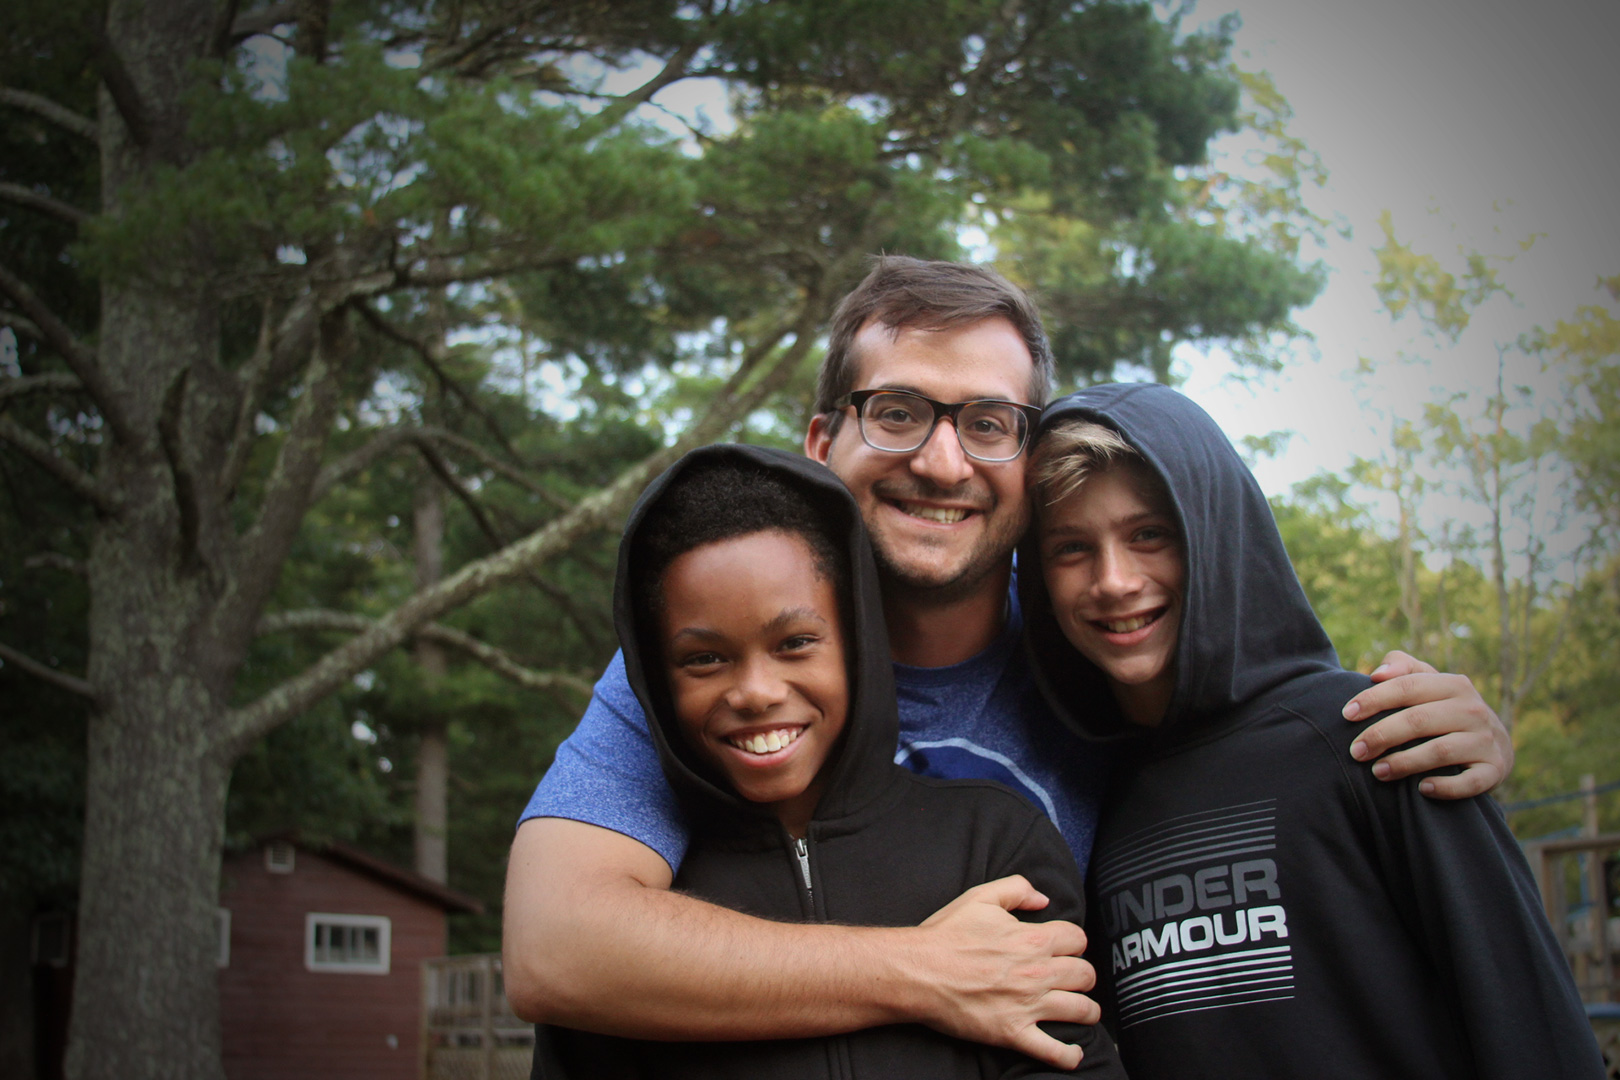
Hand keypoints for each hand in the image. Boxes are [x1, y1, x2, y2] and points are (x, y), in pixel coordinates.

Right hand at [913, 875, 1098, 1069]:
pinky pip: (1053, 1051)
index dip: (1074, 942)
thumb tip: (1043, 899)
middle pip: (1085, 974)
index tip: (1066, 948)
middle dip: (1085, 975)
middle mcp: (1037, 972)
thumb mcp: (980, 897)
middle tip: (1075, 979)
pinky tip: (1074, 1053)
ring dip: (1088, 1010)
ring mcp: (1028, 1005)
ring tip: (1084, 1011)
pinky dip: (1069, 1055)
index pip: (1077, 939)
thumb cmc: (945, 935)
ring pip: (1081, 1009)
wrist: (918, 971)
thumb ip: (1017, 889)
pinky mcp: (1014, 1033)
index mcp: (1032, 939)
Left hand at [1342, 650, 1512, 798]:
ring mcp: (1486, 740)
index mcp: (1453, 685)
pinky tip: (1422, 789)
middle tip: (1356, 752)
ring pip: (1440, 751)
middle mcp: (1472, 710)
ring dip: (1404, 763)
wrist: (1497, 743)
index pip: (1407, 687)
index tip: (1347, 714)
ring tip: (1377, 772)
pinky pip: (1470, 782)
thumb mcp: (1430, 682)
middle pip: (1419, 720)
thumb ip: (1403, 668)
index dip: (1374, 699)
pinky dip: (1446, 787)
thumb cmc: (1445, 709)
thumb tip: (1377, 674)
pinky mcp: (1495, 769)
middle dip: (1381, 735)